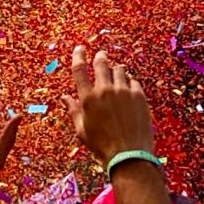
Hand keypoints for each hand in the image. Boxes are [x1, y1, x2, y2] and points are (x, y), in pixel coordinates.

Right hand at [66, 45, 156, 164]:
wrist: (129, 155)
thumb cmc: (102, 146)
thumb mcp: (82, 130)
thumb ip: (73, 110)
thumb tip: (64, 97)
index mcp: (88, 98)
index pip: (80, 69)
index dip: (78, 56)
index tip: (79, 49)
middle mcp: (105, 90)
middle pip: (101, 64)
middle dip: (100, 57)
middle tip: (101, 55)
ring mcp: (124, 91)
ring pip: (119, 70)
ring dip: (115, 69)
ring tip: (116, 72)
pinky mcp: (139, 96)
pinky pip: (133, 81)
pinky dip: (129, 82)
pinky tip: (128, 88)